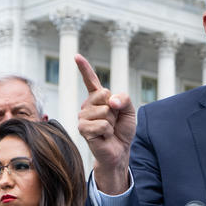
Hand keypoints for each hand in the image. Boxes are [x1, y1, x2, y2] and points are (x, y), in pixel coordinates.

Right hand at [75, 53, 134, 194]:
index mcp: (98, 98)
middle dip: (115, 109)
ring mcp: (83, 116)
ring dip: (112, 122)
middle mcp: (88, 104)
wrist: (119, 150)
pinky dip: (108, 131)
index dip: (84, 68)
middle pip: (104, 94)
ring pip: (105, 111)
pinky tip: (104, 136)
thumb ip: (124, 99)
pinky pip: (102, 124)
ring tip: (109, 129)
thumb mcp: (129, 111)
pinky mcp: (83, 128)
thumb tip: (111, 101)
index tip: (76, 56)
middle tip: (113, 120)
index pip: (91, 80)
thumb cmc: (122, 130)